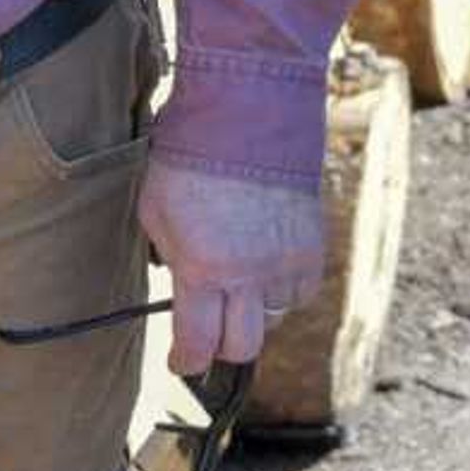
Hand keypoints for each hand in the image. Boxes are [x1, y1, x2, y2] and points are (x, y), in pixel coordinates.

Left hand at [135, 157, 324, 378]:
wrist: (248, 109)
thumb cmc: (190, 155)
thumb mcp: (156, 211)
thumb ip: (170, 260)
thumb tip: (179, 289)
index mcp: (204, 268)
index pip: (198, 344)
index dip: (186, 361)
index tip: (181, 362)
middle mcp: (251, 274)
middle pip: (243, 346)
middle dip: (220, 345)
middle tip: (208, 330)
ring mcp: (286, 262)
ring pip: (273, 318)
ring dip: (253, 311)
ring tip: (236, 281)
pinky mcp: (313, 247)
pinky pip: (298, 291)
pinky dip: (281, 289)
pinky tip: (264, 265)